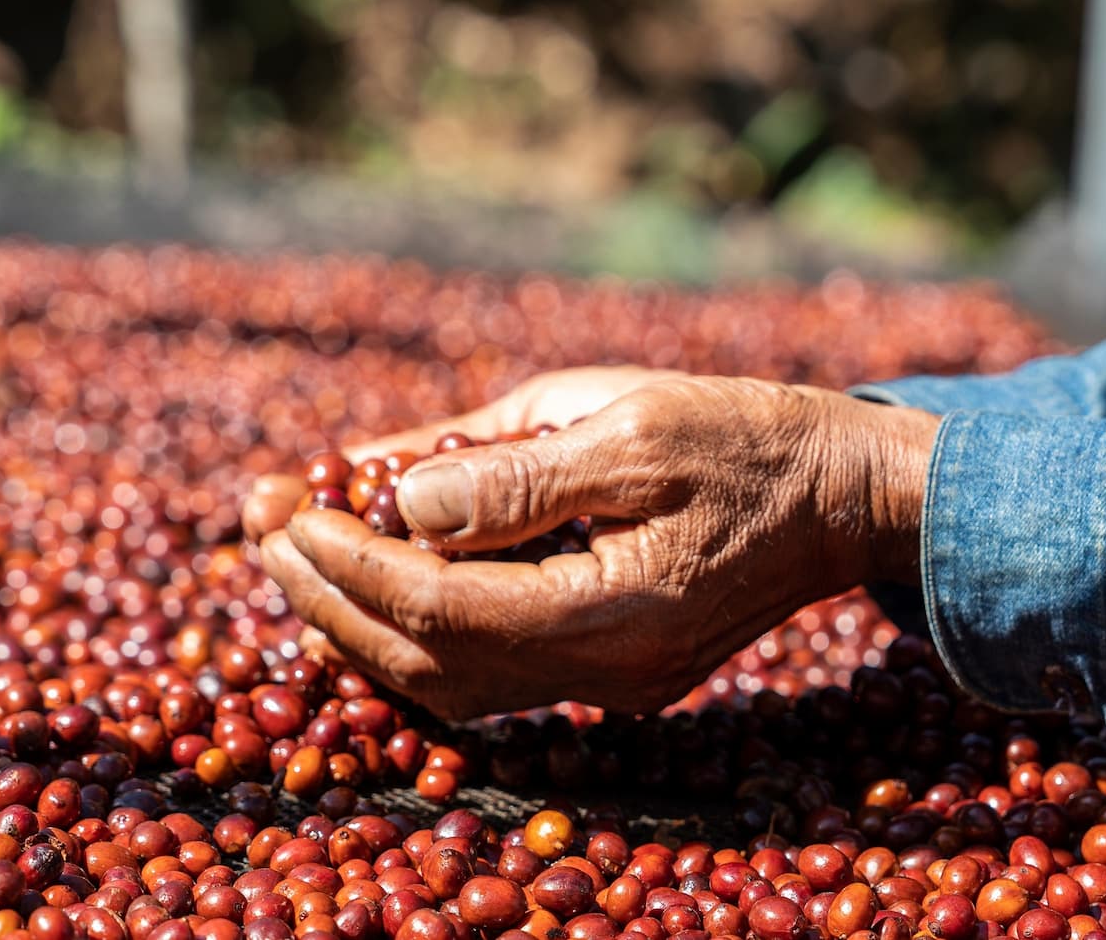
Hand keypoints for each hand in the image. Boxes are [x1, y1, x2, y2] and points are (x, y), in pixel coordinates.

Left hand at [256, 375, 937, 718]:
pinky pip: (487, 668)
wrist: (847, 492)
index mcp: (616, 612)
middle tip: (259, 526)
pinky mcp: (612, 668)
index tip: (281, 503)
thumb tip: (400, 501)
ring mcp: (611, 682)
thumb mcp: (630, 424)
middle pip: (428, 661)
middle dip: (330, 595)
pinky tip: (371, 575)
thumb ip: (514, 470)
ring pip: (448, 680)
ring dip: (359, 620)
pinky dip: (415, 627)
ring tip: (293, 551)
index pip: (438, 607)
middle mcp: (606, 671)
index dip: (345, 558)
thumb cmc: (747, 438)